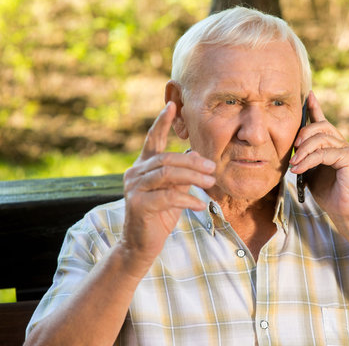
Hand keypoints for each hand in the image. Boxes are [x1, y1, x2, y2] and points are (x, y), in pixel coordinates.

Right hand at [121, 101, 215, 269]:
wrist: (142, 244)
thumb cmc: (160, 215)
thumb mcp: (174, 190)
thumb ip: (182, 173)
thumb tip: (197, 154)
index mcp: (143, 166)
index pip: (152, 140)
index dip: (162, 122)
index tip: (172, 105)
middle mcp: (135, 173)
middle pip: (167, 159)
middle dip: (192, 162)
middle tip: (213, 167)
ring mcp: (134, 188)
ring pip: (167, 175)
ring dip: (193, 178)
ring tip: (211, 182)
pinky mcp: (138, 205)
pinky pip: (167, 197)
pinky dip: (186, 199)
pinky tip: (200, 203)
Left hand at [289, 92, 348, 224]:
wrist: (345, 213)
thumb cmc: (329, 194)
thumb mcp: (311, 173)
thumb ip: (305, 158)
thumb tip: (292, 150)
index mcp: (332, 145)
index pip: (323, 122)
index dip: (316, 107)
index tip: (308, 95)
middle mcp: (341, 144)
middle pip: (321, 125)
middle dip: (304, 132)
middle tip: (292, 146)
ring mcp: (347, 150)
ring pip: (322, 138)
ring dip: (303, 149)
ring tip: (293, 163)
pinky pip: (325, 153)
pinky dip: (309, 160)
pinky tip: (299, 169)